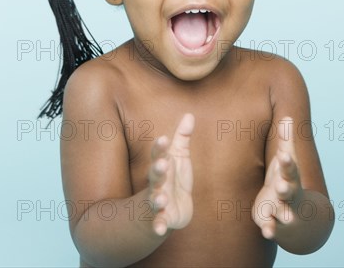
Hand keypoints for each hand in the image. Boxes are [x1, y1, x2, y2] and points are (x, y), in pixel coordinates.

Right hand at [147, 113, 194, 235]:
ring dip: (157, 199)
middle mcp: (156, 183)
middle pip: (155, 175)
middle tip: (162, 164)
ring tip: (161, 198)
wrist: (165, 209)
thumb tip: (189, 114)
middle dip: (157, 170)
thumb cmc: (172, 179)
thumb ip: (182, 138)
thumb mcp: (179, 158)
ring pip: (154, 199)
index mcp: (162, 166)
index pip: (159, 154)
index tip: (164, 139)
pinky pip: (158, 223)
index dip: (160, 148)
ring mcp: (156, 201)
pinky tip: (159, 230)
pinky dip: (158, 226)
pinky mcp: (161, 219)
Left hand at [253, 117, 303, 239]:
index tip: (283, 155)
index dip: (287, 162)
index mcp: (289, 176)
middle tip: (282, 187)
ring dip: (281, 213)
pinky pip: (273, 228)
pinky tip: (267, 231)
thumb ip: (286, 140)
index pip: (289, 168)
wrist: (297, 214)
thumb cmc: (286, 178)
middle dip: (286, 188)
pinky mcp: (273, 222)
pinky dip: (270, 229)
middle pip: (289, 191)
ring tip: (281, 214)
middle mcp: (289, 194)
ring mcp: (283, 210)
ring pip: (284, 212)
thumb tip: (288, 116)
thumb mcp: (287, 160)